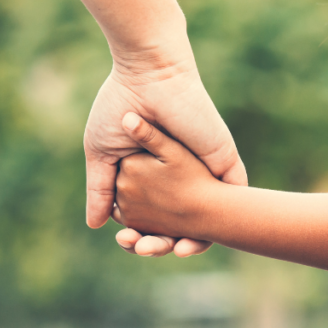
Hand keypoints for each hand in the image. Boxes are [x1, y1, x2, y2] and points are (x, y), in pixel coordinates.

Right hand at [84, 48, 245, 256]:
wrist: (150, 76)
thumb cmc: (120, 107)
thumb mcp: (103, 154)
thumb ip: (100, 189)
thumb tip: (95, 225)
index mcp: (153, 175)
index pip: (151, 217)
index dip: (140, 235)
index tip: (127, 242)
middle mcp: (181, 177)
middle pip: (178, 224)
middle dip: (162, 244)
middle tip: (143, 250)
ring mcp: (204, 172)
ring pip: (206, 220)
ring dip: (191, 242)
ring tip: (172, 251)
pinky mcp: (224, 164)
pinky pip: (232, 202)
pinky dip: (220, 226)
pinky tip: (200, 241)